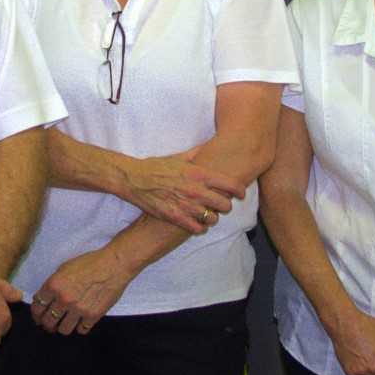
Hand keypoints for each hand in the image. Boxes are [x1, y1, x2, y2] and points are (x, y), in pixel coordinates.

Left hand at [31, 247, 134, 335]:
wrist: (114, 265)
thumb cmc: (89, 263)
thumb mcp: (64, 268)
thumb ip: (52, 285)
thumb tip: (43, 299)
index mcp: (54, 285)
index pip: (37, 308)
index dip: (36, 314)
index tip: (38, 317)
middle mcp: (64, 299)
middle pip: (48, 322)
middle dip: (47, 324)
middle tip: (50, 323)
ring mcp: (78, 310)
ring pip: (63, 330)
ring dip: (63, 327)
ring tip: (66, 322)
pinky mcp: (93, 316)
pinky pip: (81, 330)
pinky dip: (80, 327)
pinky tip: (81, 321)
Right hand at [120, 149, 244, 233]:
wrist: (134, 179)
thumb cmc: (157, 166)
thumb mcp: (179, 157)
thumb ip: (198, 154)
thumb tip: (210, 145)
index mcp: (198, 174)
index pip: (230, 185)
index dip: (239, 191)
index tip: (240, 194)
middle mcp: (195, 190)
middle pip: (225, 205)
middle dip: (225, 206)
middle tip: (221, 205)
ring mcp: (186, 205)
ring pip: (213, 219)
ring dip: (213, 218)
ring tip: (209, 215)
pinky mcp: (175, 217)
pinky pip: (198, 228)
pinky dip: (200, 227)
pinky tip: (198, 223)